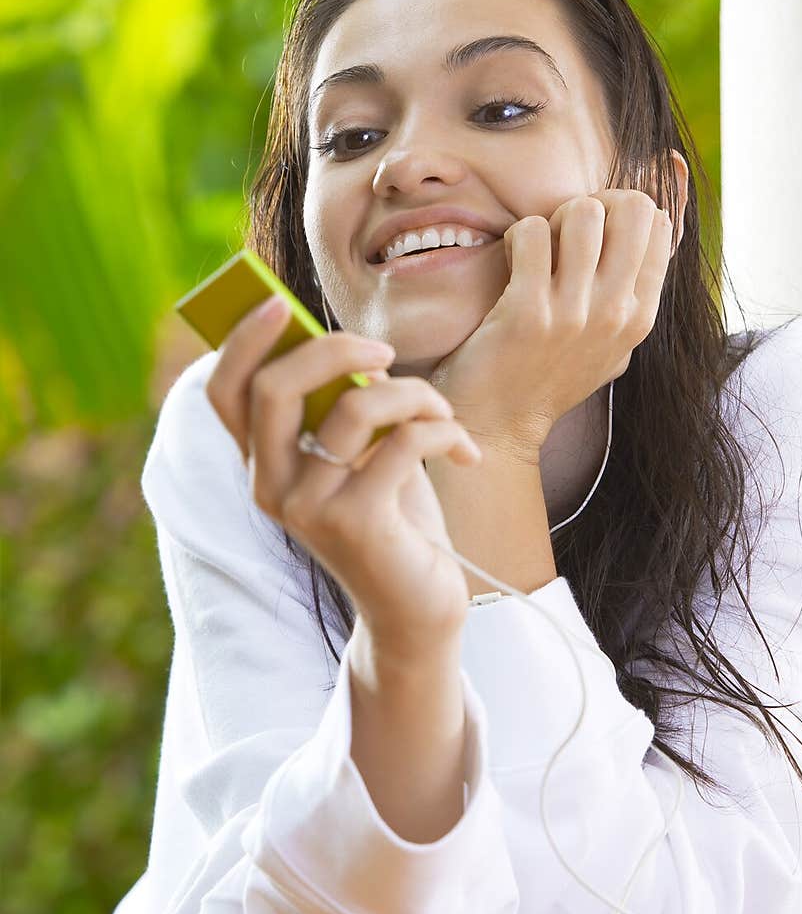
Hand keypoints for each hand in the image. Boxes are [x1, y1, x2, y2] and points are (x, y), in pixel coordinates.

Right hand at [205, 301, 483, 655]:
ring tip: (441, 412)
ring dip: (411, 394)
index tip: (280, 303)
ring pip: (353, 408)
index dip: (242, 340)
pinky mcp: (355, 524)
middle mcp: (271, 487)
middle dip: (335, 349)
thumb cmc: (392, 520)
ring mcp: (309, 507)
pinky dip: (443, 431)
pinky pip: (403, 442)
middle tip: (385, 352)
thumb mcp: (361, 456)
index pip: (224, 392)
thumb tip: (356, 350)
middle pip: (274, 387)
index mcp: (263, 465)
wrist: (418, 610)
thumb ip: (344, 406)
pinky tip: (464, 450)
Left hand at [427, 190, 674, 461]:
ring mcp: (574, 314)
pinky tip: (511, 261)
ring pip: (582, 212)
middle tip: (564, 230)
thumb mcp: (611, 344)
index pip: (656, 222)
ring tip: (537, 246)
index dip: (620, 210)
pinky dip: (516, 236)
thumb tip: (659, 217)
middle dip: (593, 203)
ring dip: (552, 218)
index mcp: (641, 317)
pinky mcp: (529, 313)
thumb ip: (635, 293)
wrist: (500, 426)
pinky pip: (530, 232)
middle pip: (631, 207)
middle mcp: (617, 314)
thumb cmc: (548, 377)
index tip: (592, 232)